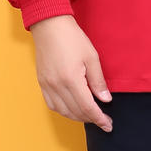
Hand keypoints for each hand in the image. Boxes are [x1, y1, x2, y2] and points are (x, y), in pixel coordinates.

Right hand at [30, 15, 112, 130]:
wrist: (49, 26)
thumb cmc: (72, 38)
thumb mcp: (92, 57)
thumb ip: (98, 81)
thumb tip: (105, 100)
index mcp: (71, 79)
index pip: (87, 107)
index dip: (99, 119)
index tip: (108, 125)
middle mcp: (57, 85)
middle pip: (75, 112)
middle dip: (91, 119)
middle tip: (104, 121)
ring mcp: (47, 85)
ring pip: (63, 111)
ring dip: (77, 117)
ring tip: (90, 116)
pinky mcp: (42, 82)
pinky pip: (52, 104)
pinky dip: (64, 111)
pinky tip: (73, 109)